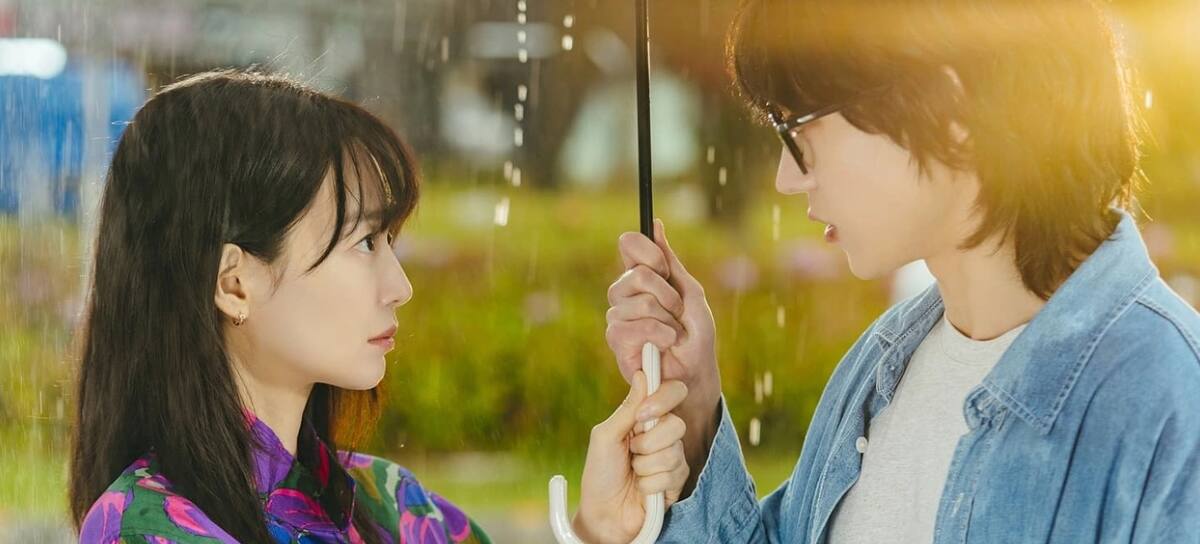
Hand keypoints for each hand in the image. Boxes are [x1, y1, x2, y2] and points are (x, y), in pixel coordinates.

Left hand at [574, 372, 689, 543]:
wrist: (604, 514)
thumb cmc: (600, 474)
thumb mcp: (605, 436)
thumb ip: (627, 408)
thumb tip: (642, 375)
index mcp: (644, 418)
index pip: (670, 393)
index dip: (663, 398)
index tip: (644, 414)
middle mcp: (662, 434)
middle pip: (676, 424)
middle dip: (648, 442)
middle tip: (632, 452)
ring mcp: (672, 457)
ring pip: (674, 451)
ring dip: (646, 466)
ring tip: (634, 473)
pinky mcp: (678, 480)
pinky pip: (673, 474)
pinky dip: (651, 483)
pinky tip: (642, 488)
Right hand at [606, 220, 719, 441]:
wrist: (696, 374)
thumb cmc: (696, 335)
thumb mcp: (690, 293)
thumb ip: (671, 262)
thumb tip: (655, 225)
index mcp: (642, 277)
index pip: (628, 245)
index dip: (646, 251)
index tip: (664, 267)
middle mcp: (625, 293)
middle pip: (636, 275)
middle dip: (666, 294)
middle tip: (678, 311)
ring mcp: (618, 316)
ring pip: (638, 302)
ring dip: (666, 318)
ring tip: (674, 333)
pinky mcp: (616, 340)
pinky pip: (632, 326)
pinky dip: (659, 334)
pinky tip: (665, 344)